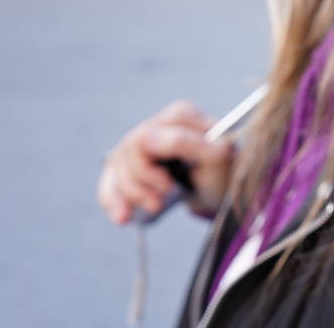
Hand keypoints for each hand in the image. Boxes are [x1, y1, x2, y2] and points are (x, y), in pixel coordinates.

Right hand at [97, 100, 234, 224]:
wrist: (223, 189)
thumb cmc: (224, 170)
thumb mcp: (219, 158)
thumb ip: (191, 144)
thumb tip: (154, 139)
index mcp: (179, 116)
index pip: (147, 139)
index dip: (150, 169)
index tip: (167, 187)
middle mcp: (155, 125)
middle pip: (128, 153)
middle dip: (140, 184)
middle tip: (159, 203)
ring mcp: (139, 145)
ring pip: (117, 168)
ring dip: (131, 195)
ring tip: (153, 208)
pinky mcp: (128, 166)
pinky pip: (109, 182)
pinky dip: (113, 201)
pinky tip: (122, 217)